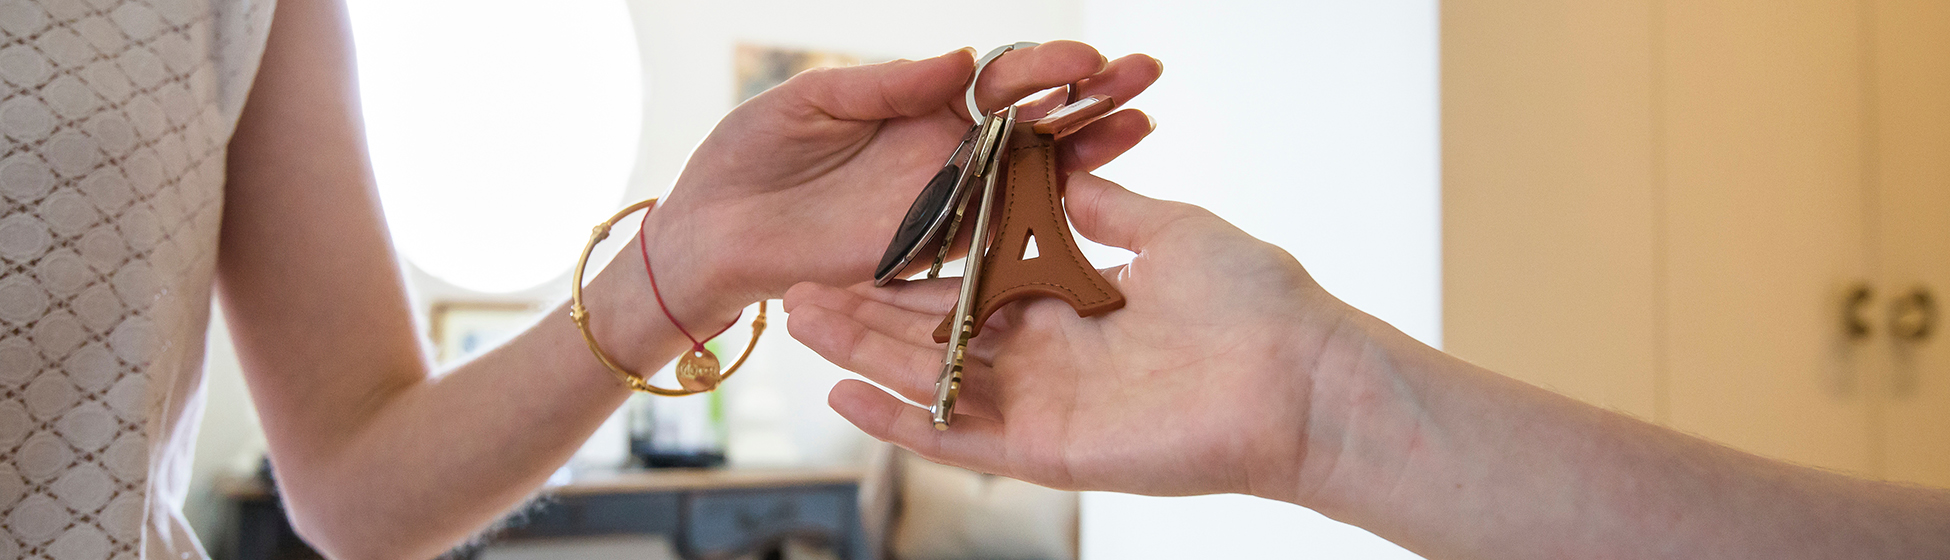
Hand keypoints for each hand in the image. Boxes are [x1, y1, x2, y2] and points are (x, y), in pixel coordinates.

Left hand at [642, 43, 1162, 319]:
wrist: (707, 233)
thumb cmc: (747, 157)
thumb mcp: (812, 101)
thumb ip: (886, 85)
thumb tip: (962, 57)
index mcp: (922, 109)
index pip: (1000, 82)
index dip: (1043, 69)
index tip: (1085, 60)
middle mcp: (946, 156)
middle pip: (1035, 125)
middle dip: (1092, 99)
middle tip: (1145, 76)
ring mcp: (944, 207)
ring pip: (1031, 177)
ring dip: (1087, 152)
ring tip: (1138, 123)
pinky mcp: (930, 256)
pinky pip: (994, 237)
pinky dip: (1042, 220)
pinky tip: (1091, 198)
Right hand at [782, 174, 1369, 500]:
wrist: (1304, 376)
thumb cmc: (1256, 301)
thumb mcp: (1172, 229)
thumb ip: (1105, 210)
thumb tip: (1058, 173)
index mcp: (1074, 302)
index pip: (972, 287)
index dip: (913, 270)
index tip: (858, 245)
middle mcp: (1051, 356)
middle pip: (935, 335)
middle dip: (866, 311)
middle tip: (798, 285)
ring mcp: (1045, 405)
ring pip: (931, 380)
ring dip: (863, 355)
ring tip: (798, 321)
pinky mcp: (1049, 451)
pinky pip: (958, 437)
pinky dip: (899, 420)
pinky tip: (844, 395)